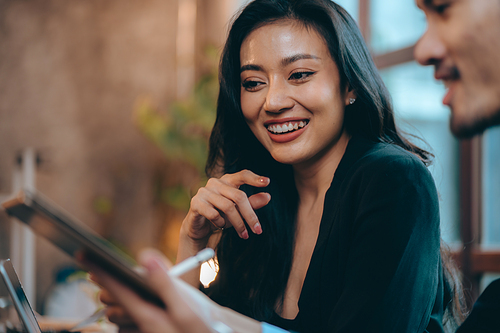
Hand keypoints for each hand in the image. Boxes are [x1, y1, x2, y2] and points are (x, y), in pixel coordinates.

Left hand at [88, 249, 214, 332]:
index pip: (117, 287)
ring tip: (114, 283)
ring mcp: (141, 332)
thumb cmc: (199, 331)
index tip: (83, 254)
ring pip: (117, 314)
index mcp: (146, 315)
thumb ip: (164, 283)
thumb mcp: (186, 309)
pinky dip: (127, 312)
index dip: (100, 269)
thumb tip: (144, 256)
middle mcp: (139, 325)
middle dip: (106, 284)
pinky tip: (139, 305)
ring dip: (115, 299)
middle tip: (99, 267)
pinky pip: (128, 324)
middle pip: (112, 302)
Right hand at [183, 170, 270, 240]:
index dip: (254, 178)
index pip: (242, 175)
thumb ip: (252, 203)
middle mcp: (215, 183)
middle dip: (250, 215)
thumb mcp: (239, 210)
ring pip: (228, 206)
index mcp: (227, 180)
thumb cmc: (221, 215)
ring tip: (243, 234)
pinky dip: (220, 222)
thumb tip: (268, 196)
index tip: (267, 182)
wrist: (199, 227)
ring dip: (238, 223)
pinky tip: (221, 226)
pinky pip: (214, 214)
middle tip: (258, 230)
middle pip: (239, 196)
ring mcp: (204, 192)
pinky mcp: (196, 203)